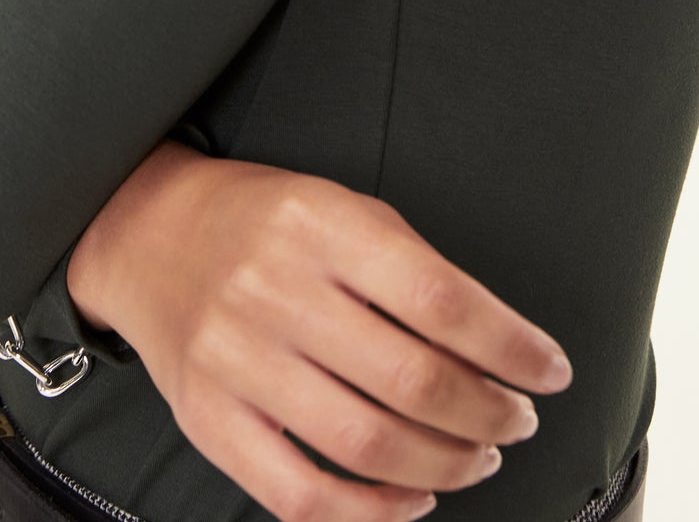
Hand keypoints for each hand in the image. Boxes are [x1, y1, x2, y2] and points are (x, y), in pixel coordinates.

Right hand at [68, 143, 572, 521]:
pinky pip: (300, 495)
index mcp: (322, 225)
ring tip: (477, 458)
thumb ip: (412, 270)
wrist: (147, 234)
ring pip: (366, 443)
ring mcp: (237, 360)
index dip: (512, 346)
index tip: (551, 370)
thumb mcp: (342, 208)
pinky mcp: (208, 419)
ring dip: (444, 465)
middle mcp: (277, 290)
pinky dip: (370, 514)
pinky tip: (411, 500)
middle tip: (518, 421)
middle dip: (488, 413)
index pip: (442, 299)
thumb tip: (501, 346)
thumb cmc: (264, 222)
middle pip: (412, 379)